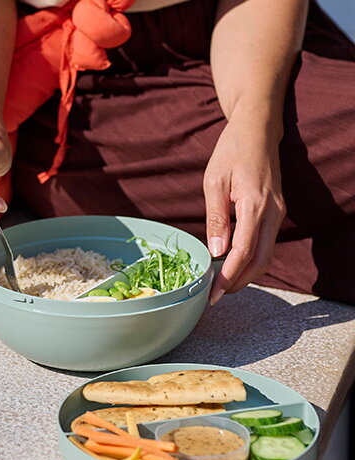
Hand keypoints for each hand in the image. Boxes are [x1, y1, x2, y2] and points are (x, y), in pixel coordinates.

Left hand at [203, 114, 285, 304]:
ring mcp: (278, 212)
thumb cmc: (231, 152)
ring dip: (246, 273)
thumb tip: (217, 252)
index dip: (229, 276)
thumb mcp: (214, 181)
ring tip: (222, 284)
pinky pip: (266, 242)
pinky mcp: (276, 212)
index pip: (244, 251)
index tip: (213, 292)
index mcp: (254, 204)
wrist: (258, 130)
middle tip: (216, 296)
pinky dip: (251, 258)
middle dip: (239, 282)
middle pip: (260, 260)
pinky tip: (232, 264)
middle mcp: (272, 212)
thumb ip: (216, 217)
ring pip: (266, 254)